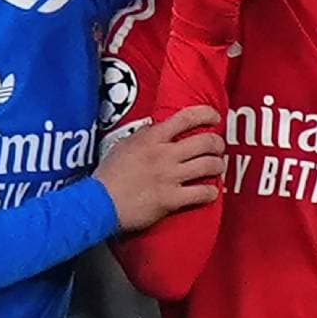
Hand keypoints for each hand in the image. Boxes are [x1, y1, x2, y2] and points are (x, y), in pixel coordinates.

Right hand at [95, 106, 225, 231]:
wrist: (99, 202)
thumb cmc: (108, 175)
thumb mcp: (123, 145)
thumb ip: (144, 136)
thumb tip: (158, 128)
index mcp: (152, 138)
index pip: (186, 118)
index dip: (207, 114)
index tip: (215, 118)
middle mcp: (164, 154)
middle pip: (205, 141)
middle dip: (217, 144)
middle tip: (218, 148)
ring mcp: (169, 177)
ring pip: (209, 165)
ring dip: (218, 166)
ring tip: (216, 168)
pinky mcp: (171, 199)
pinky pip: (203, 193)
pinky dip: (211, 192)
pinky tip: (210, 192)